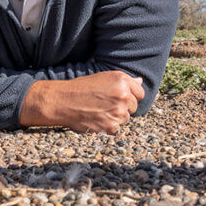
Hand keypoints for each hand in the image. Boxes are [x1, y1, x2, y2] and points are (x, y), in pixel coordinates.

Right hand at [20, 70, 144, 133]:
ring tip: (100, 110)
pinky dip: (108, 126)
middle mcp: (123, 96)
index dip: (131, 96)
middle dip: (123, 107)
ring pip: (125, 118)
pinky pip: (116, 128)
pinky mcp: (111, 126)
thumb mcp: (104, 77)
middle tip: (106, 104)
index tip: (121, 97)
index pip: (140, 93)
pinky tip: (97, 118)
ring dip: (116, 117)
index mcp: (122, 81)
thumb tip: (141, 81)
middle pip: (134, 107)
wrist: (64, 101)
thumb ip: (125, 81)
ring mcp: (118, 112)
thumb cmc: (83, 88)